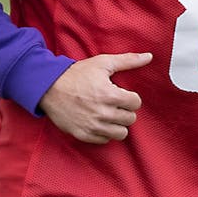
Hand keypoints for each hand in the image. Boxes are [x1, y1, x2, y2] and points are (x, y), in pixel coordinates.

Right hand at [37, 52, 152, 143]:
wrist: (48, 88)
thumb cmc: (76, 74)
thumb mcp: (102, 63)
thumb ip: (127, 60)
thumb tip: (149, 56)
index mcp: (110, 94)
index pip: (136, 103)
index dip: (130, 97)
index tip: (121, 94)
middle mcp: (103, 113)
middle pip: (130, 119)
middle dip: (124, 110)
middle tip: (114, 104)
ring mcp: (93, 126)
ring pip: (121, 133)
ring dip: (117, 124)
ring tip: (109, 115)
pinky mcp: (84, 134)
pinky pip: (105, 140)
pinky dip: (104, 132)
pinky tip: (98, 121)